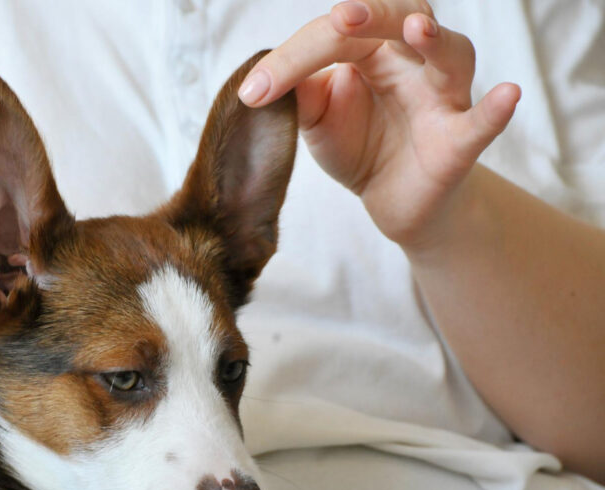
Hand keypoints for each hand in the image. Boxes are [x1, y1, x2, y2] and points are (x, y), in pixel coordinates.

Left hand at [239, 0, 520, 250]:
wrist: (394, 202)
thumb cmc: (360, 146)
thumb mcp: (316, 121)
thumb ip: (298, 96)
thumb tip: (268, 80)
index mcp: (372, 50)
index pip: (336, 36)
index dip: (292, 59)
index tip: (252, 93)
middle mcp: (412, 62)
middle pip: (402, 19)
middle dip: (374, 14)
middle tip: (342, 18)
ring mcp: (442, 98)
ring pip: (451, 55)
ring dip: (435, 40)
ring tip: (417, 28)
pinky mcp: (459, 143)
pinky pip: (482, 123)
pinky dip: (495, 110)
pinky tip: (506, 95)